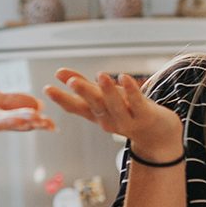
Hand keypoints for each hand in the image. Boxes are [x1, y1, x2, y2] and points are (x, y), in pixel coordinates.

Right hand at [44, 68, 182, 159]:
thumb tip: (59, 72)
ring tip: (100, 75)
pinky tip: (124, 77)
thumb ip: (83, 86)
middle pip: (94, 106)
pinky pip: (137, 102)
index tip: (47, 88)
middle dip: (83, 93)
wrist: (157, 135)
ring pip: (115, 106)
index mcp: (97, 116)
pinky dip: (131, 90)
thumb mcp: (103, 100)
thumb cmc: (127, 112)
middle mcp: (109, 120)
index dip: (62, 99)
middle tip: (72, 81)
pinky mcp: (146, 115)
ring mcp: (127, 120)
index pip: (77, 108)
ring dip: (108, 91)